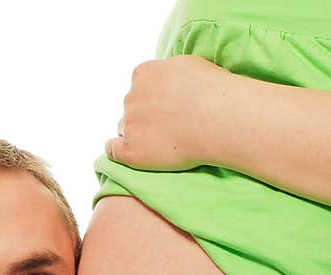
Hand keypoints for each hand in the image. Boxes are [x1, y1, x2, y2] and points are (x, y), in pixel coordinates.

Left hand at [105, 55, 234, 170]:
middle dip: (145, 117)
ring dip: (138, 134)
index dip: (152, 99)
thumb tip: (167, 80)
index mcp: (143, 74)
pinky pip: (113, 150)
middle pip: (132, 109)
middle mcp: (131, 97)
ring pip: (126, 129)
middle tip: (168, 127)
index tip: (166, 108)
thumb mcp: (189, 65)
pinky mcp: (131, 150)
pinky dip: (117, 151)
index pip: (140, 88)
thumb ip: (169, 73)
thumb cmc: (212, 90)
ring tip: (161, 142)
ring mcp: (129, 123)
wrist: (218, 118)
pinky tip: (129, 153)